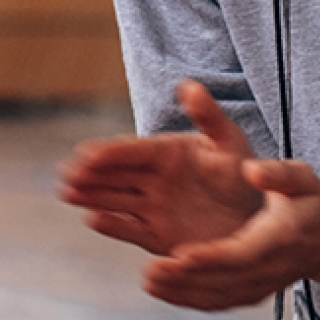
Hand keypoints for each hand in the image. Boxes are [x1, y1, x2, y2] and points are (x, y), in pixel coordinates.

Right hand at [59, 80, 263, 254]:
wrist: (254, 214)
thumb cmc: (243, 171)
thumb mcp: (229, 140)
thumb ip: (208, 115)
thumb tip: (188, 85)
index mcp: (167, 152)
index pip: (133, 151)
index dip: (109, 152)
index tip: (85, 152)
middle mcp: (155, 178)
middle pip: (117, 176)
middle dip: (90, 174)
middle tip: (64, 174)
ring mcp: (154, 207)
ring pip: (117, 200)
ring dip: (92, 196)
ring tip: (67, 193)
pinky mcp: (159, 234)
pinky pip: (132, 229)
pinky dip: (113, 226)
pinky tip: (93, 220)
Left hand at [143, 159, 319, 311]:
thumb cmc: (312, 201)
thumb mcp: (301, 178)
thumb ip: (278, 174)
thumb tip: (252, 170)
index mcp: (277, 240)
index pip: (240, 254)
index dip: (210, 257)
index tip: (179, 254)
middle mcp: (267, 270)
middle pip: (222, 280)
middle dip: (185, 279)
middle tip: (150, 272)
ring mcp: (260, 286)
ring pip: (217, 297)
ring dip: (182, 293)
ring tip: (148, 281)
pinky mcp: (251, 292)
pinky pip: (219, 302)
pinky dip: (190, 299)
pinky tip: (163, 290)